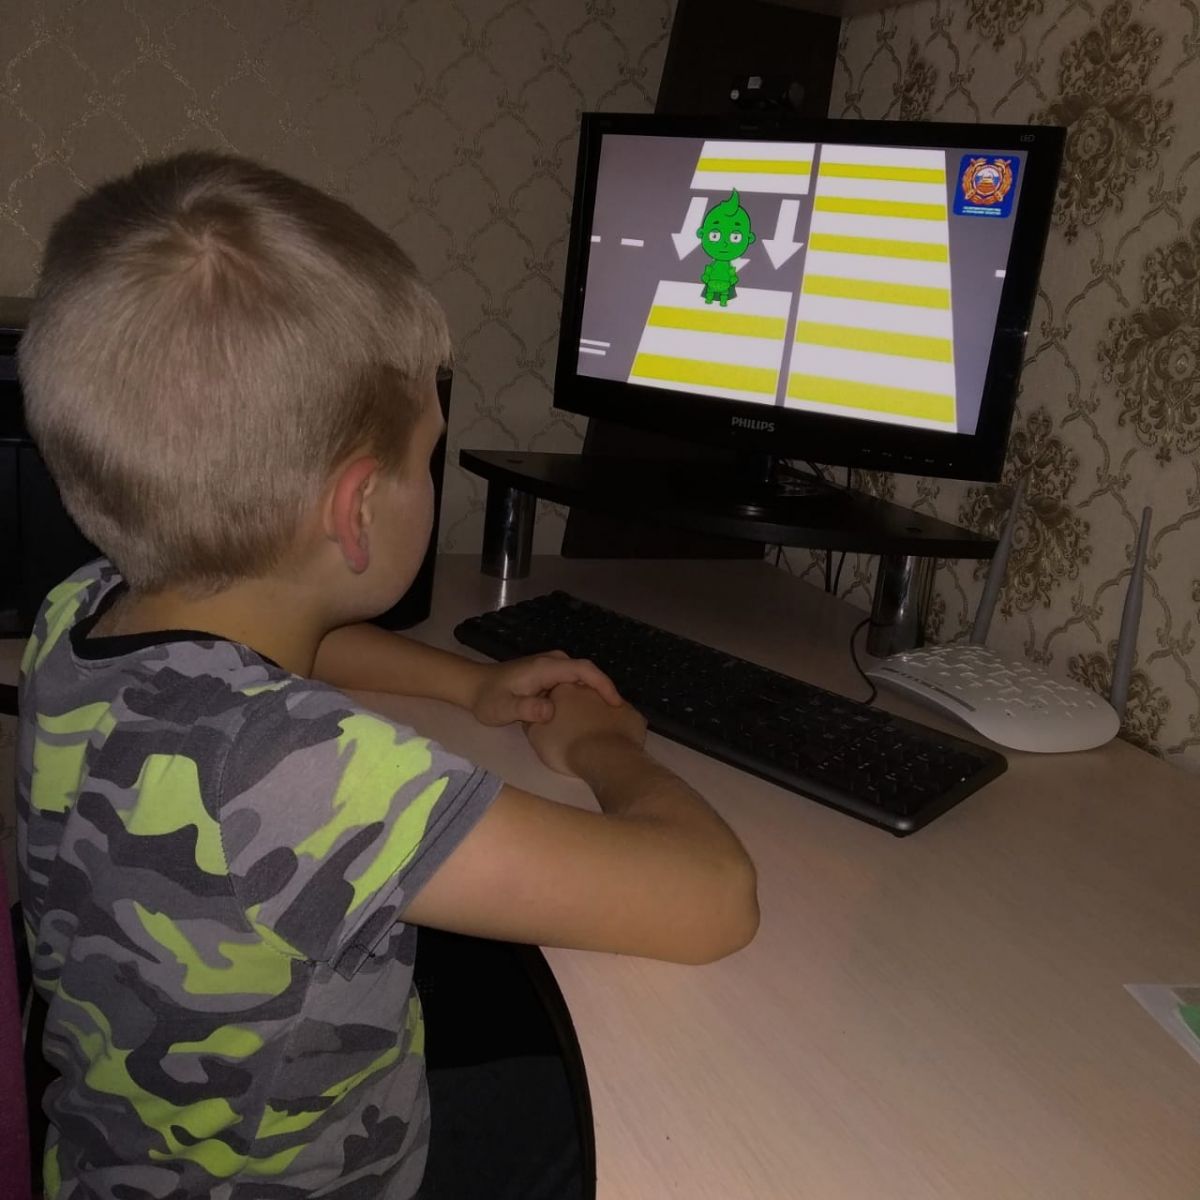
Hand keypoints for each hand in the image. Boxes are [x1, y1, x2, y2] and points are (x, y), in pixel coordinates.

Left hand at [471, 651, 621, 726]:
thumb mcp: (503, 708)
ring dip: (595, 693)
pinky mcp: (548, 675)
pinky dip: (583, 694)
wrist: (473, 686)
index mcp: (546, 668)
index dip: (603, 684)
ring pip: (581, 677)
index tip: (615, 703)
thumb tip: (551, 711)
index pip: (584, 670)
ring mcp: (550, 667)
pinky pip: (573, 682)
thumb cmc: (488, 698)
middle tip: (616, 715)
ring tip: (606, 716)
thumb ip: (526, 709)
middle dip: (604, 690)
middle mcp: (552, 662)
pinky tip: (586, 712)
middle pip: (587, 672)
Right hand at [525, 681, 646, 776]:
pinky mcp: (633, 715)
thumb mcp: (536, 736)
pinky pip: (623, 719)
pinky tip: (614, 743)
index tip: (555, 722)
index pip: (557, 691)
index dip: (556, 706)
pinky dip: (618, 727)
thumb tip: (539, 714)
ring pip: (604, 706)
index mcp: (564, 689)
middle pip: (582, 696)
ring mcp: (614, 700)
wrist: (604, 758)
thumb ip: (535, 720)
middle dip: (578, 708)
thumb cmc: (565, 746)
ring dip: (598, 717)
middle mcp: (590, 689)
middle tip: (573, 732)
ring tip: (594, 740)